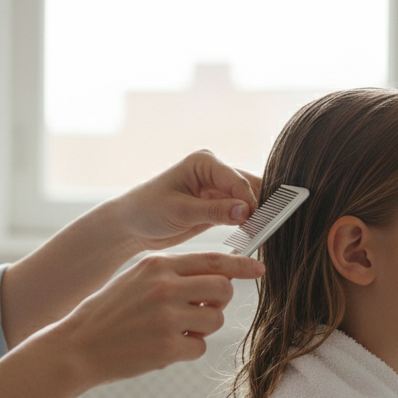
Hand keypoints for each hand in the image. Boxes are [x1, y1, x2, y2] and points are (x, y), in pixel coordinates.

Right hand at [48, 250, 263, 385]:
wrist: (77, 346)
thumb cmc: (108, 314)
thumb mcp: (135, 279)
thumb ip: (172, 274)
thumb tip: (217, 276)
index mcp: (157, 265)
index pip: (212, 260)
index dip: (240, 265)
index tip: (259, 268)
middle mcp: (164, 287)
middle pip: (222, 289)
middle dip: (218, 302)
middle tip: (198, 311)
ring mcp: (167, 317)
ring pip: (216, 319)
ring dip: (202, 328)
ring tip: (173, 331)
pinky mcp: (167, 346)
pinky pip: (201, 347)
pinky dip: (188, 350)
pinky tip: (163, 347)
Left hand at [109, 149, 261, 250]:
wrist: (132, 226)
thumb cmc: (148, 211)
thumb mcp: (180, 211)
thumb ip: (215, 211)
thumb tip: (246, 211)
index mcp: (204, 162)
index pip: (236, 181)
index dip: (250, 201)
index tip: (257, 223)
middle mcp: (214, 171)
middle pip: (248, 187)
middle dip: (258, 207)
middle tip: (264, 230)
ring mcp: (217, 189)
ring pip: (249, 200)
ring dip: (255, 216)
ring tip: (259, 234)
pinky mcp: (218, 206)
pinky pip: (241, 213)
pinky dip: (248, 223)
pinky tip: (252, 235)